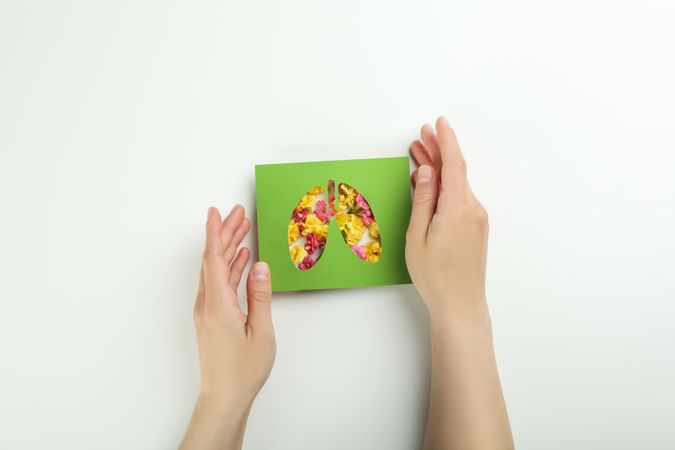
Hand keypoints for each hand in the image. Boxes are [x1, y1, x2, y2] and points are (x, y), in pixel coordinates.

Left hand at [180, 205, 275, 449]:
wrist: (224, 397)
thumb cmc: (243, 370)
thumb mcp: (261, 332)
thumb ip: (260, 296)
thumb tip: (259, 265)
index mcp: (217, 305)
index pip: (214, 259)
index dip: (214, 232)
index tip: (216, 211)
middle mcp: (207, 304)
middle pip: (214, 260)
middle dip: (225, 233)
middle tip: (238, 213)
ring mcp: (207, 311)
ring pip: (216, 270)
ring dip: (228, 249)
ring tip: (242, 230)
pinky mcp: (211, 318)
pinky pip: (218, 284)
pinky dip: (230, 268)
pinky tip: (242, 261)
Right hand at [406, 117, 489, 319]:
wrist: (460, 305)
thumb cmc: (435, 275)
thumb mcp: (418, 235)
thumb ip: (423, 199)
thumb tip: (425, 172)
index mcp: (457, 207)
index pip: (454, 163)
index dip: (446, 140)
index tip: (439, 123)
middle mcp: (473, 208)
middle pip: (456, 171)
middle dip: (439, 151)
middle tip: (421, 136)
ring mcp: (477, 218)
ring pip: (458, 184)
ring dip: (440, 169)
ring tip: (420, 155)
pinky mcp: (476, 227)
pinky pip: (460, 197)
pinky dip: (446, 186)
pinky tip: (432, 184)